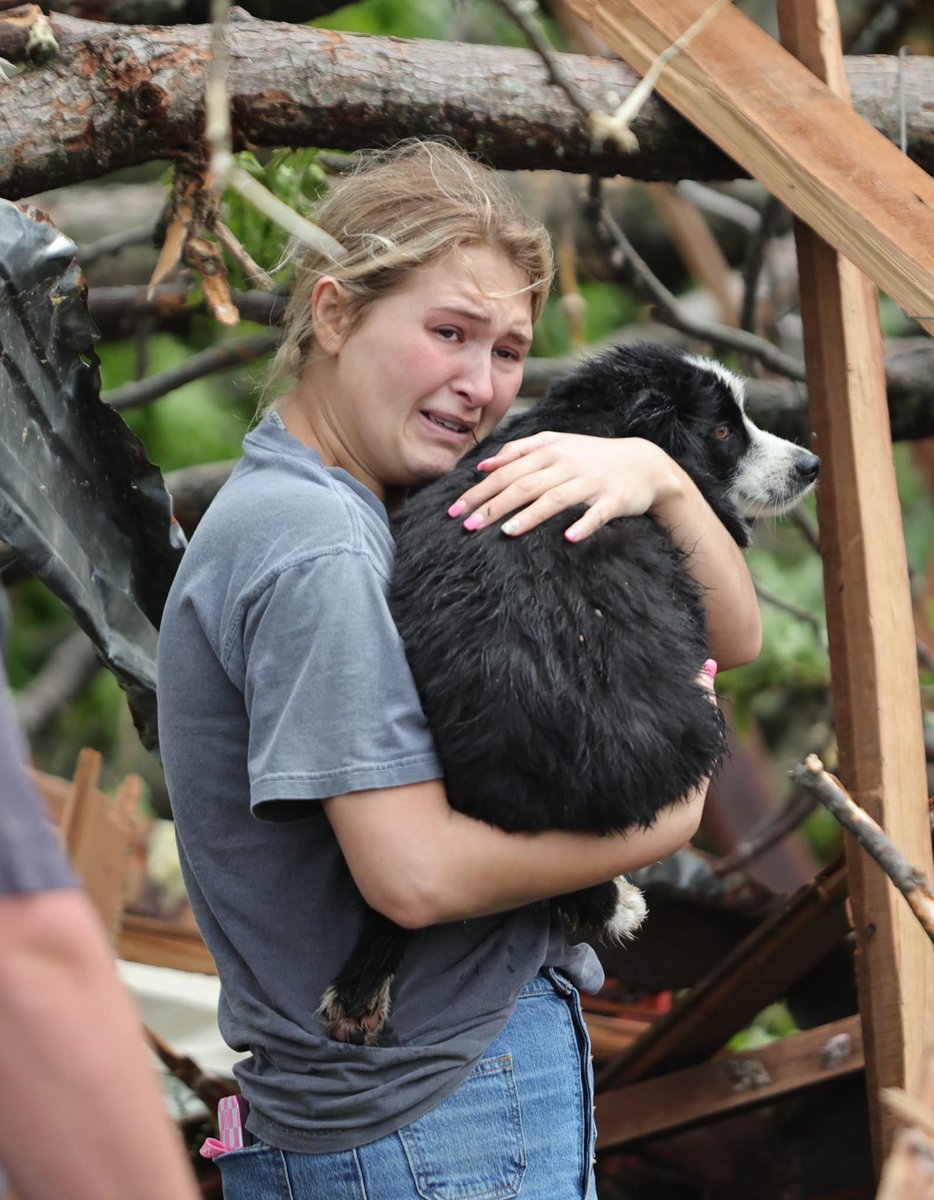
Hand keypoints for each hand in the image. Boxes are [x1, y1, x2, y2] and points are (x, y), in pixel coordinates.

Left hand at [447, 432, 680, 541]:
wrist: (644, 463)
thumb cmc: (591, 457)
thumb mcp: (556, 445)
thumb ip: (519, 451)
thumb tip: (482, 465)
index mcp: (549, 450)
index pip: (506, 471)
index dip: (479, 490)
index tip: (454, 509)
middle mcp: (567, 463)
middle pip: (524, 485)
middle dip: (493, 505)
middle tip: (468, 526)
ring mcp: (591, 481)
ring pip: (556, 498)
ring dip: (531, 515)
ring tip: (507, 532)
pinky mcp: (614, 499)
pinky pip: (598, 514)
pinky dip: (584, 525)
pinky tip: (568, 539)